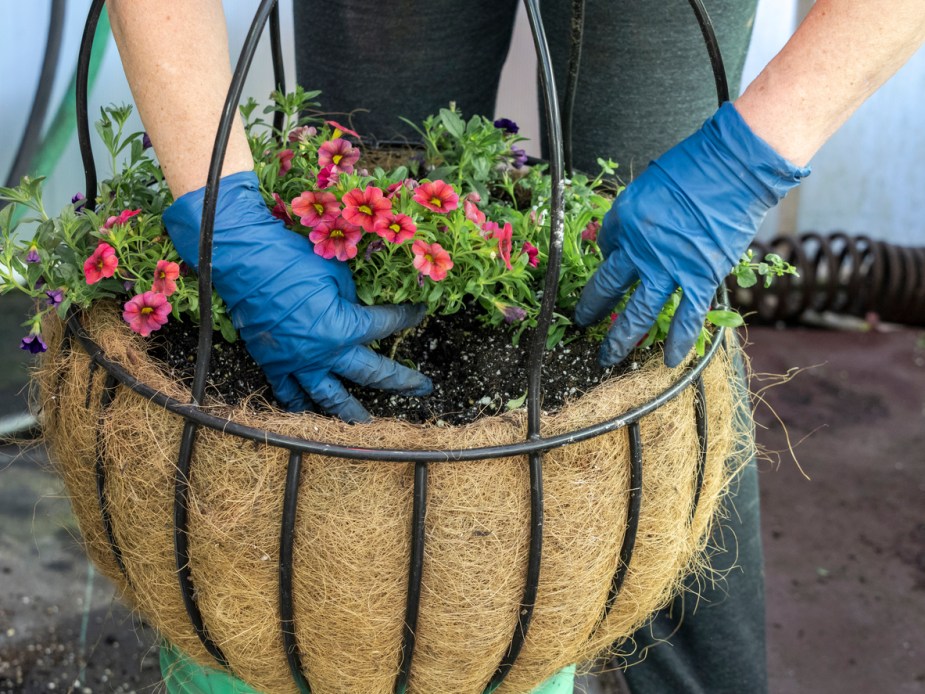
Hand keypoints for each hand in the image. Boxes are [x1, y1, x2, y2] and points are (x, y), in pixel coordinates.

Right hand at [162, 171, 431, 421]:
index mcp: (344, 328)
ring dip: (352, 413)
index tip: (419, 314)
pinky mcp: (273, 363)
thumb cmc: (290, 261)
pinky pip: (288, 393)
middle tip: (422, 388)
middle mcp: (325, 353)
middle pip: (372, 374)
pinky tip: (310, 412)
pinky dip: (300, 404)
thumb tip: (355, 307)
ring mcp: (298, 363)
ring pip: (330, 398)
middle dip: (402, 381)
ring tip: (368, 424)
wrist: (242, 261)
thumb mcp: (334, 272)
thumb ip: (351, 296)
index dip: (406, 318)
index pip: (386, 325)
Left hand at [574, 102, 809, 367]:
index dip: (608, 256)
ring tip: (606, 358)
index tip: (612, 263)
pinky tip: (669, 361)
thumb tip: (622, 239)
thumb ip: (633, 215)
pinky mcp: (700, 279)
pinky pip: (686, 318)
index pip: (606, 246)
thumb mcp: (648, 185)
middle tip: (582, 324)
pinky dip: (679, 342)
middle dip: (592, 309)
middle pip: (608, 287)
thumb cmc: (694, 168)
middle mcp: (639, 249)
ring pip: (638, 313)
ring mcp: (669, 268)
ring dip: (620, 339)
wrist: (734, 170)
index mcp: (623, 220)